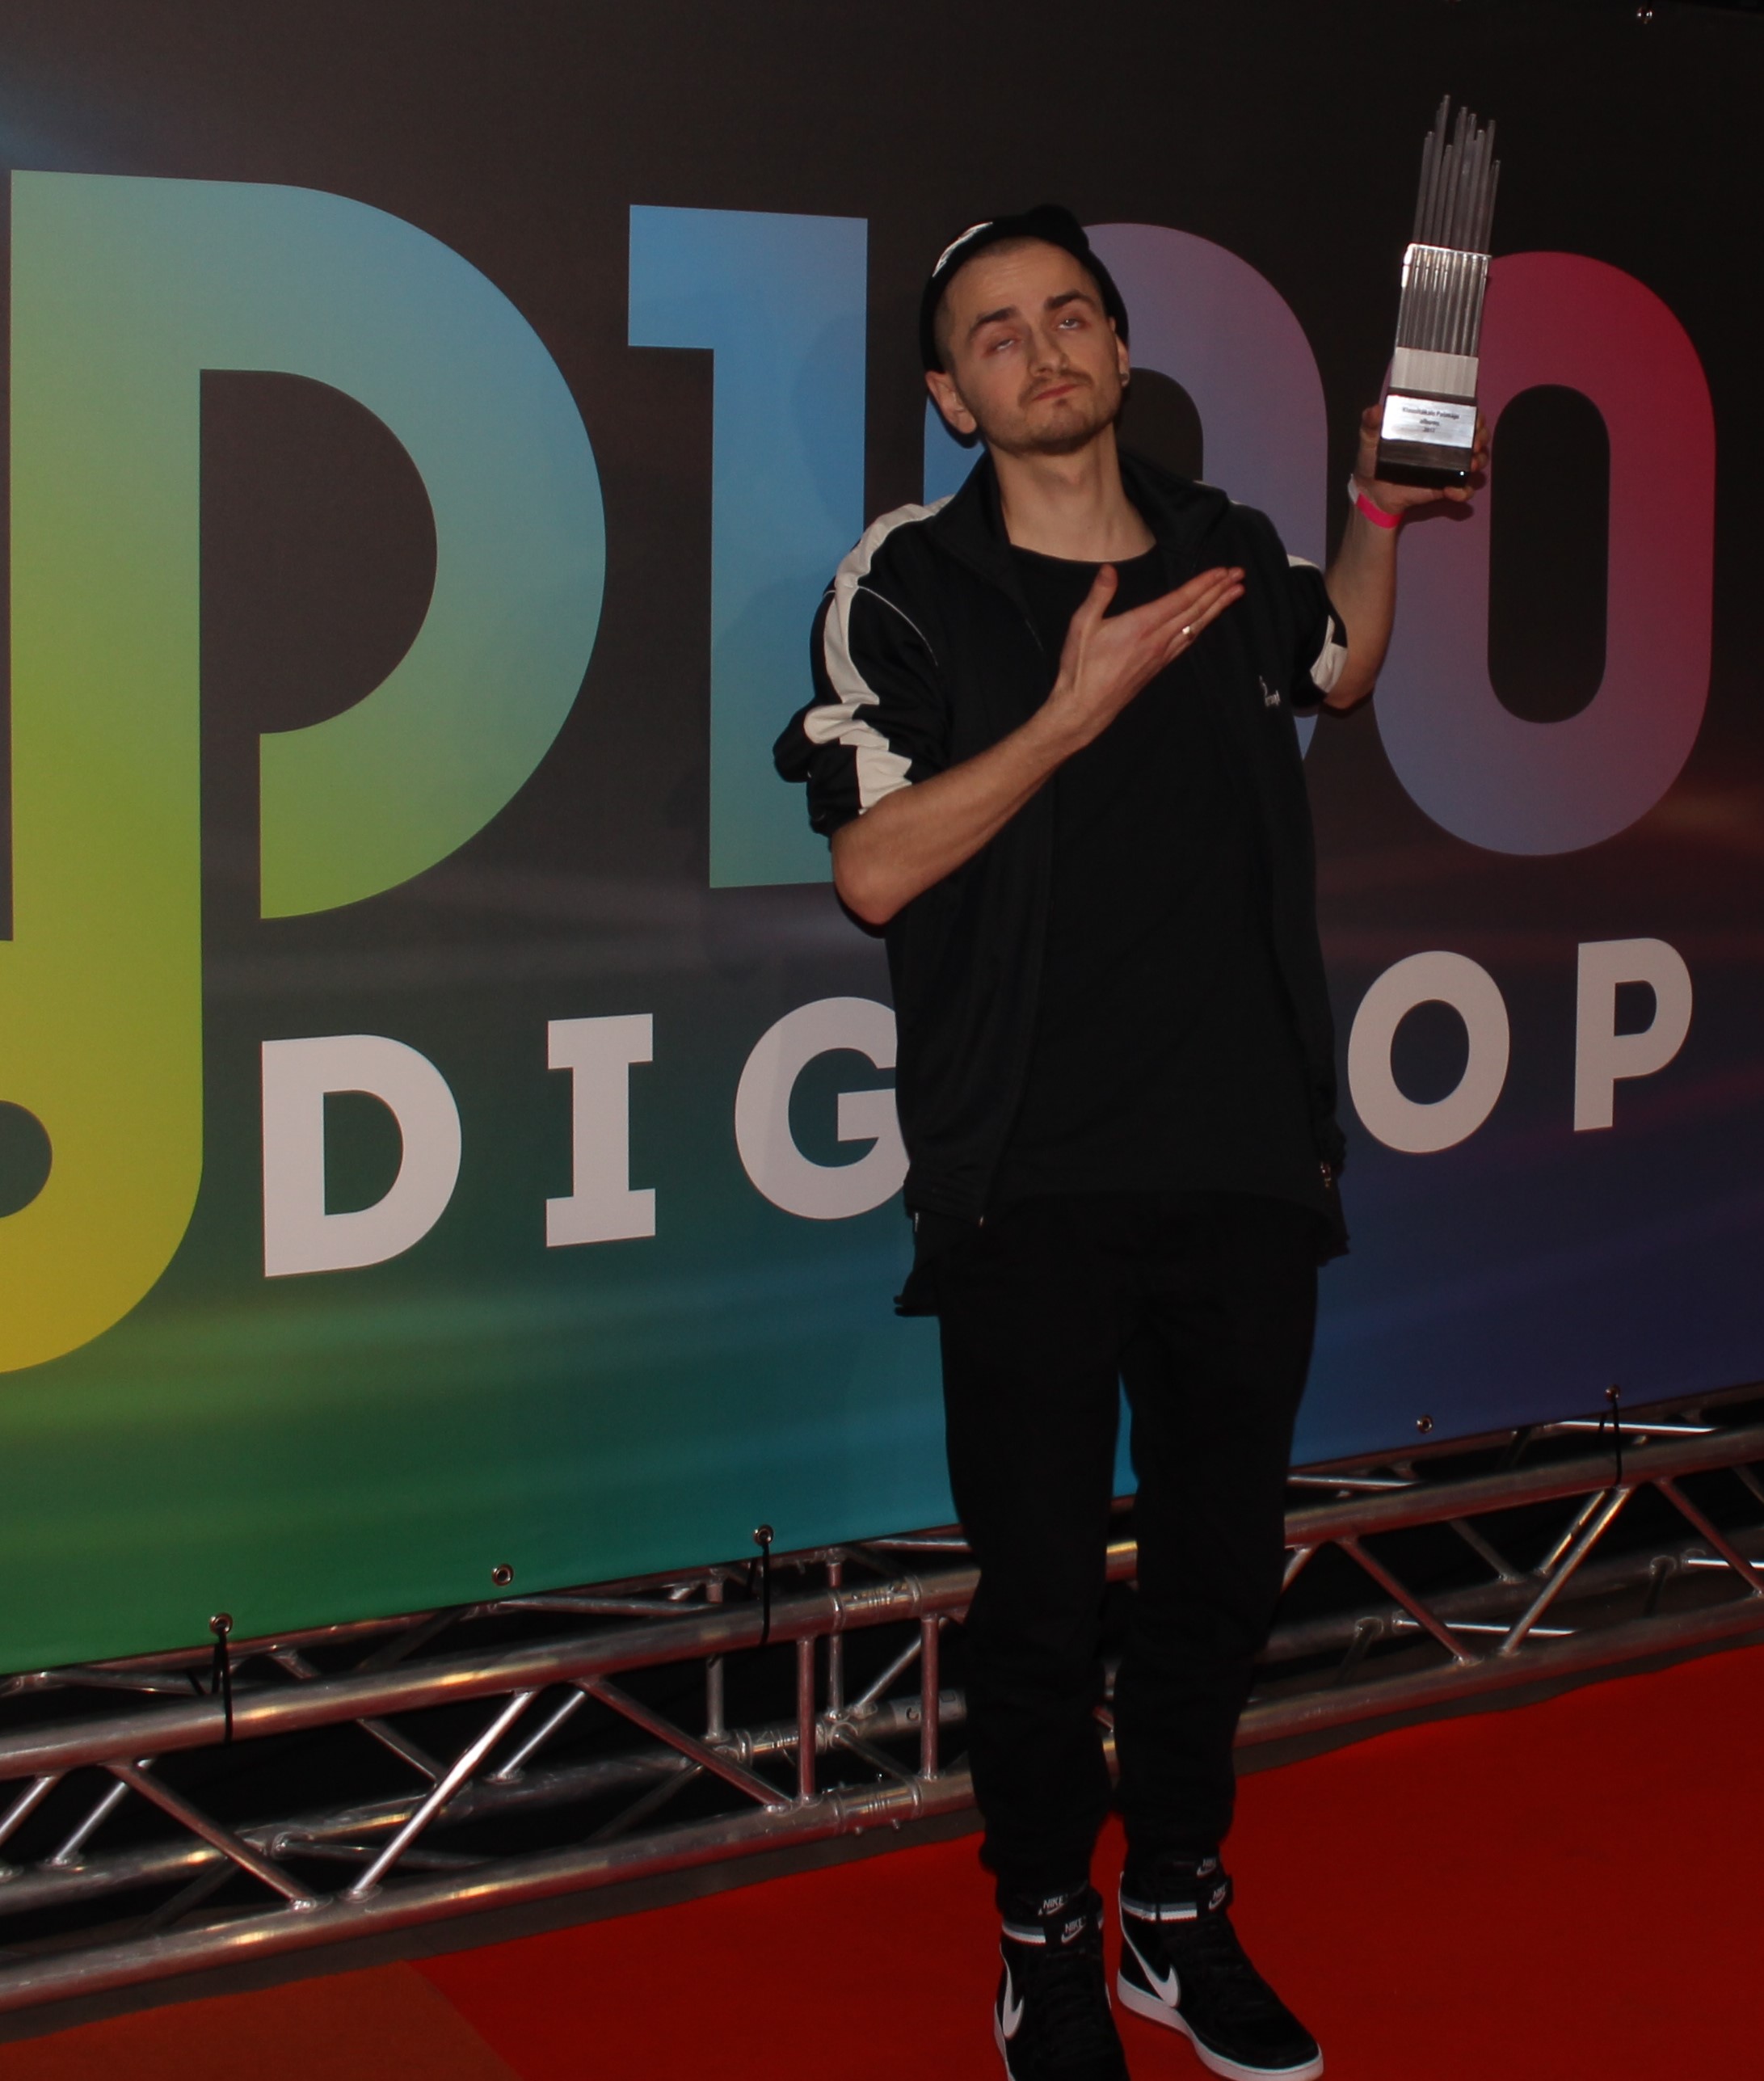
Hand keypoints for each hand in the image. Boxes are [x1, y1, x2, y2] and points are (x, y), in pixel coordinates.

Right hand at [1038, 563, 1243, 752]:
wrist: (1084, 708)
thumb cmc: (1081, 667)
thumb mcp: (1082, 626)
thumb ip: (1099, 595)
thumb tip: (1109, 569)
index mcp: (1142, 625)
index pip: (1181, 600)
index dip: (1204, 584)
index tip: (1223, 571)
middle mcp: (1158, 639)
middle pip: (1196, 611)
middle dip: (1219, 591)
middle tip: (1240, 575)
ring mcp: (1161, 655)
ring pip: (1196, 626)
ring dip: (1217, 608)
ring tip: (1235, 593)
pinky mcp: (1159, 666)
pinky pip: (1187, 641)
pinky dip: (1202, 626)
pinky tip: (1208, 620)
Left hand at [1349, 402, 1489, 517]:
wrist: (1370, 492)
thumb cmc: (1373, 461)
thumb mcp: (1370, 438)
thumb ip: (1370, 423)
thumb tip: (1375, 410)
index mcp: (1432, 429)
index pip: (1461, 417)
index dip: (1474, 416)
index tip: (1476, 418)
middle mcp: (1444, 446)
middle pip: (1475, 437)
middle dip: (1481, 437)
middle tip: (1475, 442)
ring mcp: (1446, 467)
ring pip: (1476, 461)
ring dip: (1479, 461)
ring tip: (1471, 464)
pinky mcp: (1443, 487)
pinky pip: (1463, 490)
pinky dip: (1463, 491)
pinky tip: (1452, 490)